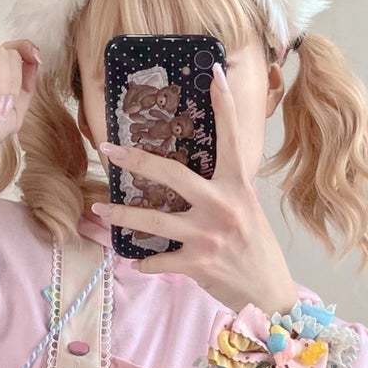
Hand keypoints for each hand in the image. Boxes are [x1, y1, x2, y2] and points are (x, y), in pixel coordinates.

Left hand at [91, 63, 297, 313]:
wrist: (269, 295)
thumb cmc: (257, 250)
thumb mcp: (248, 212)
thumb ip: (224, 193)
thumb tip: (192, 180)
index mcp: (239, 187)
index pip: (231, 138)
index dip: (223, 104)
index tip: (212, 72)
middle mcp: (223, 206)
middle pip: (172, 175)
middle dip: (137, 160)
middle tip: (108, 148)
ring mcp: (209, 235)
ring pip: (153, 220)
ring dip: (120, 217)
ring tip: (98, 212)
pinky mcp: (198, 263)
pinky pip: (158, 260)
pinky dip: (144, 263)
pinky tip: (138, 262)